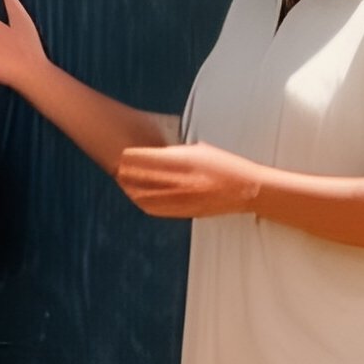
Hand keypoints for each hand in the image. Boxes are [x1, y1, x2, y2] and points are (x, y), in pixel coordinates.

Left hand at [115, 142, 259, 218]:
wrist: (248, 189)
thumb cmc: (224, 164)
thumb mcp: (199, 151)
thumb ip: (176, 152)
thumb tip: (153, 151)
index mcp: (187, 161)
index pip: (149, 159)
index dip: (132, 157)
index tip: (121, 153)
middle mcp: (184, 181)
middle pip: (145, 178)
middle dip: (129, 172)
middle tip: (116, 167)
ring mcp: (186, 199)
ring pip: (149, 196)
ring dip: (133, 189)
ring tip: (123, 183)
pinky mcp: (188, 212)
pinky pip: (160, 210)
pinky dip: (146, 204)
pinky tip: (139, 198)